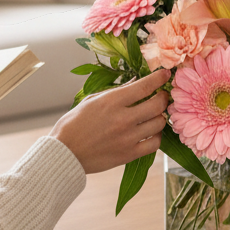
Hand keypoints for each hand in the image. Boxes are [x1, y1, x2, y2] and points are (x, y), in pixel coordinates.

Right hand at [49, 70, 169, 174]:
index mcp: (111, 102)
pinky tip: (151, 132)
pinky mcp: (129, 154)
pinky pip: (154, 144)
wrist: (64, 154)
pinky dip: (156, 136)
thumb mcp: (91, 101)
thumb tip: (135, 82)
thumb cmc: (73, 124)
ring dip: (160, 116)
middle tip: (162, 96)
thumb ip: (115, 92)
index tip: (165, 75)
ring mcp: (127, 138)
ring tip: (155, 114)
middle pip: (157, 104)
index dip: (159, 78)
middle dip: (163, 97)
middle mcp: (123, 119)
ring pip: (159, 123)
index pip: (145, 86)